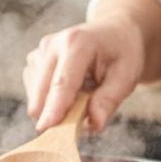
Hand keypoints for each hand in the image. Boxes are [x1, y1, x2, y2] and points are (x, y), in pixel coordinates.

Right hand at [24, 19, 145, 131]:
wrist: (113, 32)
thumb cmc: (122, 53)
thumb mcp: (127, 76)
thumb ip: (109, 100)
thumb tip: (95, 124)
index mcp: (77, 44)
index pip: (62, 82)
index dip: (54, 107)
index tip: (45, 128)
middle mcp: (52, 45)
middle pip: (41, 92)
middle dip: (56, 114)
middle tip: (85, 116)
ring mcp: (39, 52)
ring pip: (36, 96)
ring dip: (55, 107)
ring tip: (82, 94)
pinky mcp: (33, 62)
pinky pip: (34, 93)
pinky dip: (50, 100)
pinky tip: (70, 91)